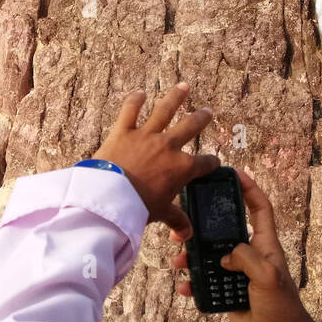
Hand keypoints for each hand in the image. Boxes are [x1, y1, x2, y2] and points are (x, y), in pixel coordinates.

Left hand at [91, 83, 219, 231]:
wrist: (108, 197)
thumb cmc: (137, 207)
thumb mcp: (161, 214)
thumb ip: (176, 220)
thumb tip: (186, 234)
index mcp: (182, 168)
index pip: (204, 163)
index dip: (211, 164)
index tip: (214, 163)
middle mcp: (168, 147)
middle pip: (190, 128)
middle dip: (201, 119)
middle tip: (207, 112)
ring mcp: (146, 136)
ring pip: (164, 111)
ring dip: (175, 98)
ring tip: (184, 87)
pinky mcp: (123, 132)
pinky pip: (130, 111)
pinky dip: (134, 100)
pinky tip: (140, 92)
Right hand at [172, 167, 321, 321]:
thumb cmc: (282, 307)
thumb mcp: (267, 276)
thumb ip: (246, 257)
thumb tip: (224, 254)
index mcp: (264, 245)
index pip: (259, 209)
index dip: (249, 189)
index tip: (233, 173)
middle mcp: (250, 255)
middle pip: (224, 230)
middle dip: (204, 225)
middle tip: (183, 224)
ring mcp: (237, 273)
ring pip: (209, 256)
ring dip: (192, 258)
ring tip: (178, 262)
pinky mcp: (227, 292)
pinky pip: (205, 283)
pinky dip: (193, 285)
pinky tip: (184, 289)